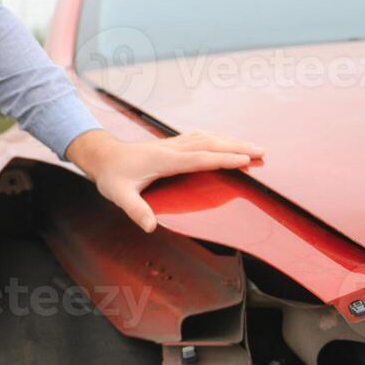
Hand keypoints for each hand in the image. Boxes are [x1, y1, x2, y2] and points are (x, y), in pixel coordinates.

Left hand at [64, 129, 265, 232]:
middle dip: (237, 147)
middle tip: (262, 152)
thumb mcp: (120, 196)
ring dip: (231, 141)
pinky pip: (200, 138)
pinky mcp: (171, 144)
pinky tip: (226, 142)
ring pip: (208, 138)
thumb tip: (149, 226)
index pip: (200, 158)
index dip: (223, 159)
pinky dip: (218, 139)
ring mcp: (173, 144)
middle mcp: (172, 148)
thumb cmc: (111, 176)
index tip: (245, 161)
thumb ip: (136, 210)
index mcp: (165, 160)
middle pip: (211, 144)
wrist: (102, 156)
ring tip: (253, 148)